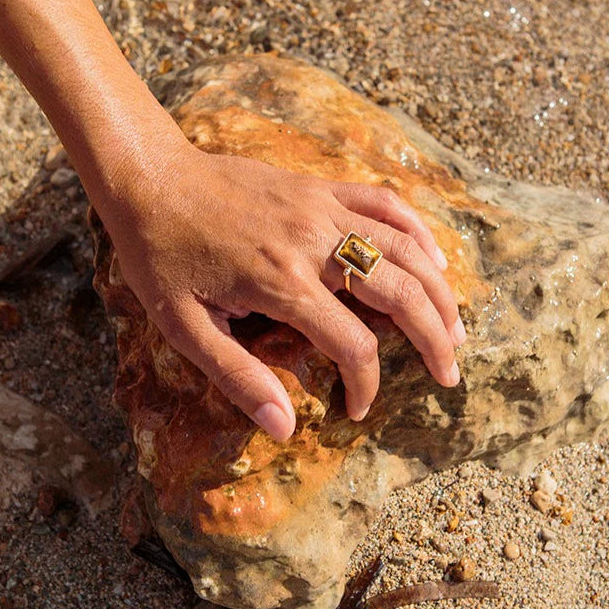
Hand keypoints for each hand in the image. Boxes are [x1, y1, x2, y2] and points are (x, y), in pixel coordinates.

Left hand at [101, 138, 465, 440]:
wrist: (151, 180)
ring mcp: (322, 208)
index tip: (358, 409)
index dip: (366, 385)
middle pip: (400, 292)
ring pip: (404, 247)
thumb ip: (237, 377)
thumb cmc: (161, 257)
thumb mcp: (182, 327)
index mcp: (281, 285)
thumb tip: (285, 428)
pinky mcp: (320, 187)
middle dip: (434, 339)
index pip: (353, 345)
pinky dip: (418, 230)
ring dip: (439, 290)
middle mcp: (314, 243)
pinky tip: (434, 257)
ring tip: (457, 327)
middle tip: (451, 374)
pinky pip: (384, 202)